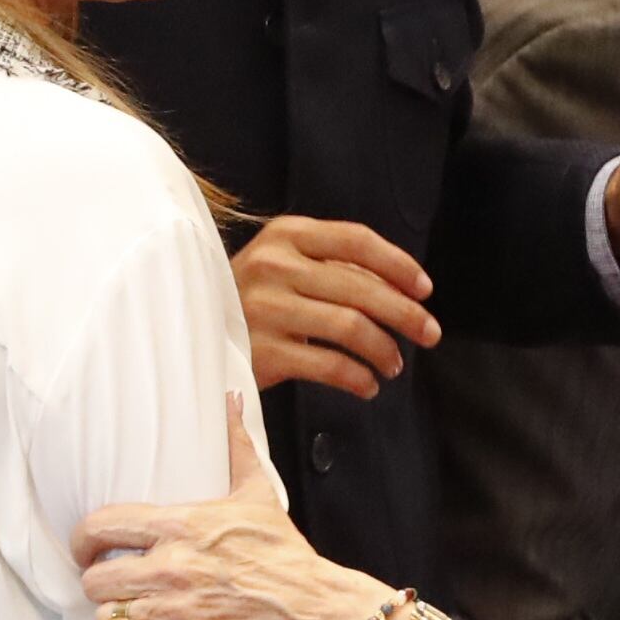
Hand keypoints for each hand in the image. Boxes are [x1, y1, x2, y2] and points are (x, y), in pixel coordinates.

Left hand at [77, 402, 392, 619]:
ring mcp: (176, 612)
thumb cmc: (287, 555)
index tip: (89, 549)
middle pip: (94, 580)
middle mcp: (171, 567)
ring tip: (130, 614)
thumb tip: (232, 401)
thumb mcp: (259, 494)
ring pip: (108, 619)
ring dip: (116, 619)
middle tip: (113, 585)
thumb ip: (237, 446)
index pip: (100, 526)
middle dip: (98, 584)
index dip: (83, 540)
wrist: (319, 611)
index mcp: (181, 525)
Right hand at [235, 216, 439, 398]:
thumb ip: (335, 267)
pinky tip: (367, 385)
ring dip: (384, 350)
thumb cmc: (253, 297)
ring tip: (394, 365)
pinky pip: (327, 364)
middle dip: (406, 314)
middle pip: (360, 287)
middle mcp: (273, 265)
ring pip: (349, 327)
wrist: (190, 329)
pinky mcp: (260, 350)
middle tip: (430, 334)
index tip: (426, 290)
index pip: (356, 240)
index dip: (399, 265)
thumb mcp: (286, 263)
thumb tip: (402, 290)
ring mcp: (264, 308)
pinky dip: (357, 377)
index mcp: (287, 234)